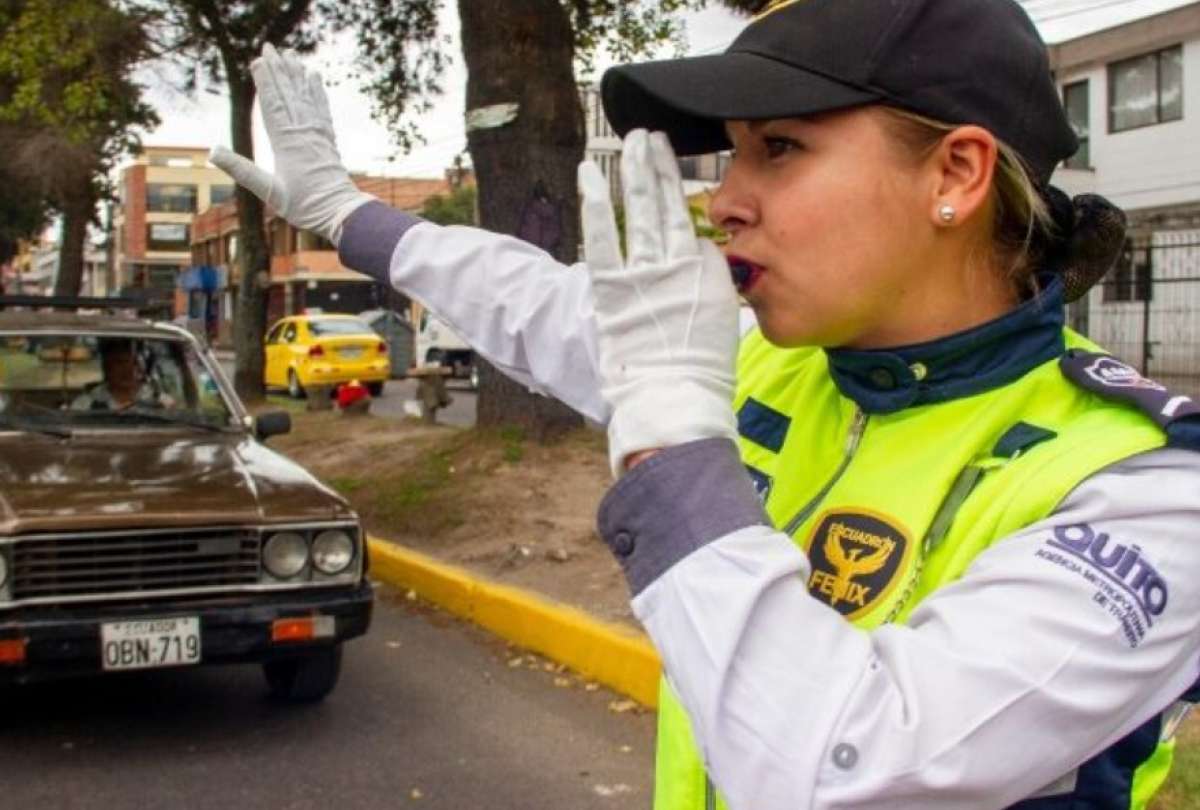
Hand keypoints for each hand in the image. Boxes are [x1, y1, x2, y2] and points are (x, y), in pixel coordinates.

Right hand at [208, 44, 372, 244]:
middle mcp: (303, 133)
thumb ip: (241, 170)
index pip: (272, 105)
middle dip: (278, 69)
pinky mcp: (328, 140)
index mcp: (286, 143)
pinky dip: (317, 91)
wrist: (340, 212)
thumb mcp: (268, 191)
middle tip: (270, 46)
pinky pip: (321, 109)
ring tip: (290, 54)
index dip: (265, 82)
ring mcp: (317, 135)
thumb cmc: (304, 206)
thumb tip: (212, 151)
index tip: (258, 61)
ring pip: (305, 97)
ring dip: (296, 74)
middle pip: (288, 95)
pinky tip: (314, 77)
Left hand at [579, 129, 739, 476]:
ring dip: (633, 171)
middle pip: (664, 202)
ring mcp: (645, 272)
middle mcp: (676, 263)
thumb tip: (704, 255)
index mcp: (704, 269)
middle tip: (648, 136)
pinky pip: (603, 235)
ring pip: (638, 209)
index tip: (668, 159)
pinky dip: (594, 202)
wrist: (678, 394)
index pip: (686, 217)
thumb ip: (711, 279)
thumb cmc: (701, 368)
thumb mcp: (719, 315)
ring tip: (629, 142)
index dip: (676, 185)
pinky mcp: (613, 286)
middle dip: (655, 164)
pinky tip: (589, 173)